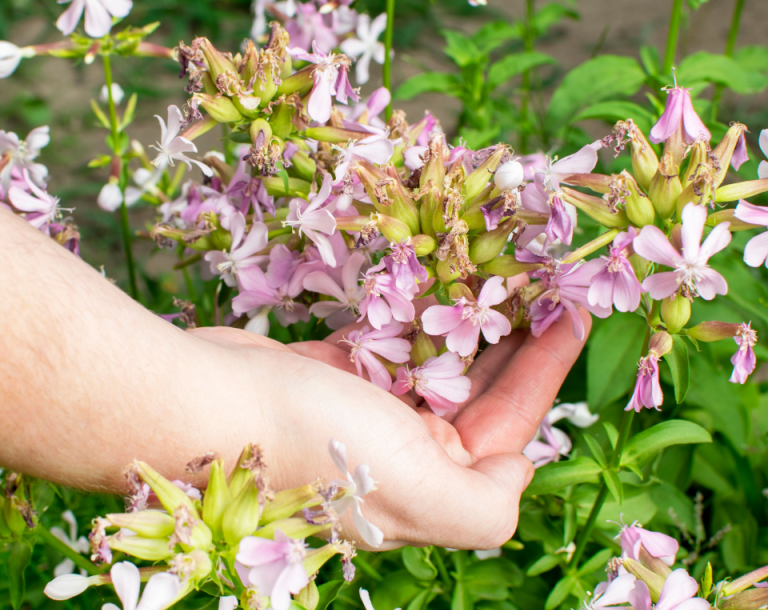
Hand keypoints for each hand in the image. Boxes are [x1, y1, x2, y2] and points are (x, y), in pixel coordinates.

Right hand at [187, 304, 589, 550]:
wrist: (194, 404)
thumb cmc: (309, 443)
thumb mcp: (418, 488)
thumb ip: (487, 504)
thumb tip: (521, 469)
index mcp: (428, 490)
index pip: (510, 430)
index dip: (546, 371)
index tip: (573, 310)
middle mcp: (399, 461)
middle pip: (475, 392)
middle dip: (511, 337)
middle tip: (543, 276)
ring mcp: (359, 418)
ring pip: (432, 360)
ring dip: (464, 315)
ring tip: (496, 263)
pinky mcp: (323, 379)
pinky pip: (383, 342)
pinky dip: (408, 311)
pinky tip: (434, 274)